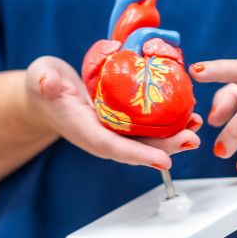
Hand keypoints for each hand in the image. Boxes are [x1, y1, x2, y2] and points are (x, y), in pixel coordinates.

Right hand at [25, 56, 201, 169]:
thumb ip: (44, 81)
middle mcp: (100, 134)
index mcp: (81, 128)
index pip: (110, 145)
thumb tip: (48, 85)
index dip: (137, 154)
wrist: (45, 92)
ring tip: (196, 124)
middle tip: (192, 138)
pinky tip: (187, 113)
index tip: (163, 160)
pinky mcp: (120, 121)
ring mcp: (111, 129)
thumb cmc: (42, 83)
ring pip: (145, 139)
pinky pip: (146, 126)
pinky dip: (168, 122)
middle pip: (135, 147)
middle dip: (165, 147)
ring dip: (173, 136)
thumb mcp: (40, 76)